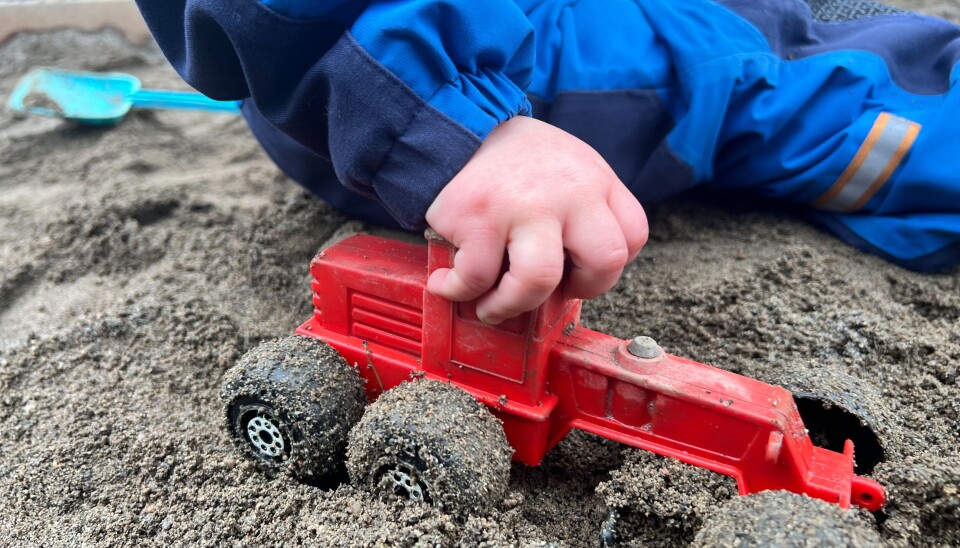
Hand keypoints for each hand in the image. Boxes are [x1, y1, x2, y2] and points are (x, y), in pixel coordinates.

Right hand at [425, 116, 647, 323]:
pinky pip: (475, 278)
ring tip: (490, 307)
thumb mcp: (569, 167)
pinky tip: (448, 282)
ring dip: (510, 306)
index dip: (605, 269)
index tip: (577, 275)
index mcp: (596, 181)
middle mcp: (569, 193)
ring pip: (539, 281)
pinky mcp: (479, 217)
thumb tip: (568, 279)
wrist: (459, 123)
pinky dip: (456, 289)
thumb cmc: (515, 160)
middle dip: (578, 291)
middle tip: (546, 293)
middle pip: (604, 262)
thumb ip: (583, 211)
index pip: (632, 237)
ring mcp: (525, 206)